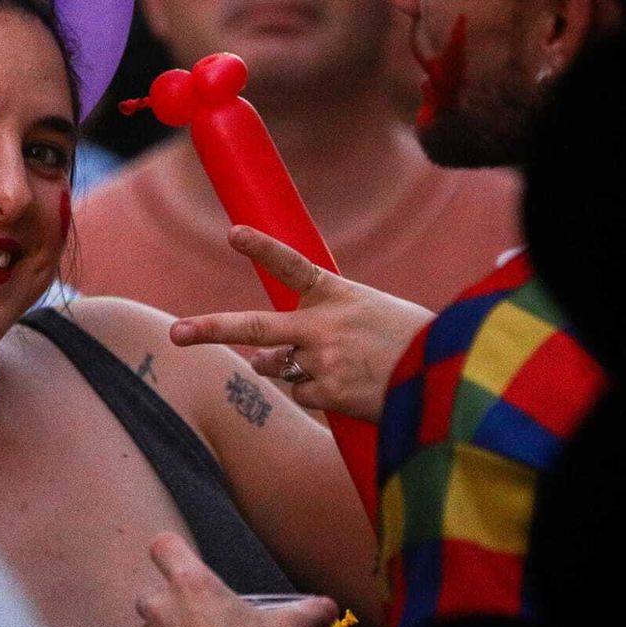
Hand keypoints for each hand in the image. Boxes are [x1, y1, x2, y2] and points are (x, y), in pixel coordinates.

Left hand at [169, 226, 434, 422]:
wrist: (450, 378)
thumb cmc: (415, 342)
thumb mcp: (373, 313)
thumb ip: (321, 326)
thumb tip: (266, 361)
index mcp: (338, 293)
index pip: (291, 264)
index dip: (261, 247)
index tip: (235, 232)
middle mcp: (322, 325)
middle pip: (253, 326)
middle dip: (209, 330)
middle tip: (175, 333)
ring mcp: (321, 361)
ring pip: (276, 367)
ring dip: (281, 367)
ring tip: (331, 365)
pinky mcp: (327, 394)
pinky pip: (303, 395)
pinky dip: (318, 394)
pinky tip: (351, 389)